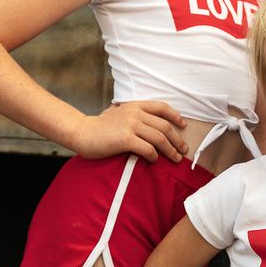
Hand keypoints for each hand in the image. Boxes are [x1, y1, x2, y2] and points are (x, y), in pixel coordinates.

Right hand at [70, 100, 187, 160]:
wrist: (82, 132)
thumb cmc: (101, 126)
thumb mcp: (119, 112)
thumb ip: (134, 114)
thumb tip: (152, 123)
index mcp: (135, 105)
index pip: (162, 107)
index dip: (175, 116)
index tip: (183, 125)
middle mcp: (135, 113)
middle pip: (164, 126)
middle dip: (177, 140)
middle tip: (183, 150)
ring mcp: (130, 125)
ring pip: (159, 138)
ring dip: (170, 150)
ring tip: (175, 159)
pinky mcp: (125, 139)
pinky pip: (148, 148)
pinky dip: (154, 156)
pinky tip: (154, 160)